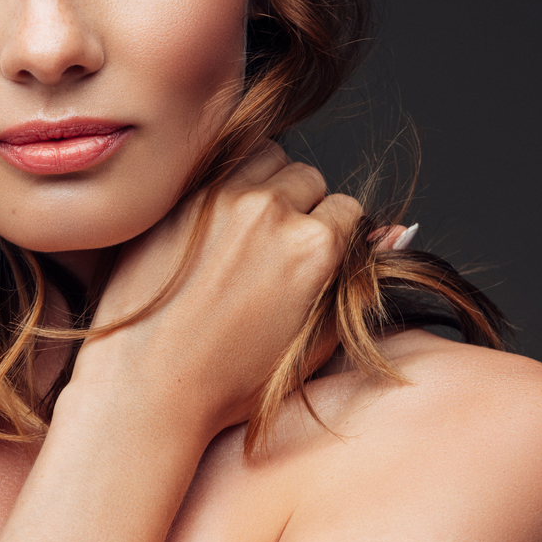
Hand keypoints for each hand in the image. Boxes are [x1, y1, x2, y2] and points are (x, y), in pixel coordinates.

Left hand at [74, 143, 358, 437]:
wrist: (148, 384)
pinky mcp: (179, 197)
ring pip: (266, 157)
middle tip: (277, 247)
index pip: (348, 209)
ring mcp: (220, 198)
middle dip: (302, 205)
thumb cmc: (228, 380)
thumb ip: (356, 281)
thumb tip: (394, 233)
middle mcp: (271, 212)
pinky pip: (219, 163)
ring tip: (248, 228)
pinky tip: (214, 223)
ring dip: (266, 182)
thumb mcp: (313, 342)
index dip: (335, 234)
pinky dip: (225, 181)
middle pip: (309, 178)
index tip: (314, 257)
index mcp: (315, 247)